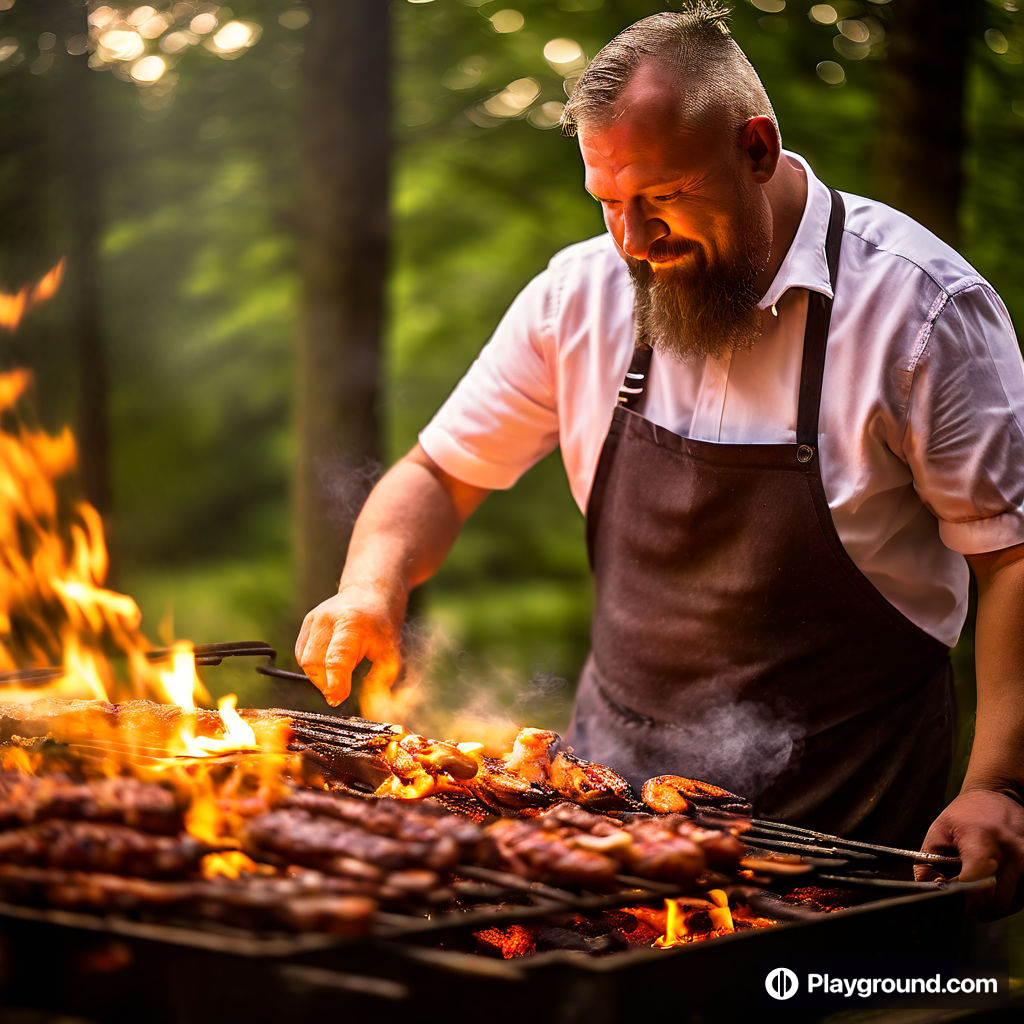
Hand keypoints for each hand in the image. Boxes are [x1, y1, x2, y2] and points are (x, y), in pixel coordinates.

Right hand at [294, 584, 403, 706]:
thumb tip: (373, 706)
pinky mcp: (307, 621)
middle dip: (326, 683)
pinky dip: (314, 665)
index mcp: (352, 624)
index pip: (336, 659)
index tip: (339, 698)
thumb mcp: (390, 652)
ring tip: (339, 672)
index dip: (335, 684)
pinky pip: (302, 652)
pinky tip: (330, 662)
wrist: (370, 594)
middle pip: (314, 663)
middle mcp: (327, 619)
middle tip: (341, 690)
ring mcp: (314, 618)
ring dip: (319, 675)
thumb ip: (380, 679)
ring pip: (304, 660)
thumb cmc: (382, 625)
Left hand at [915, 789, 1023, 918]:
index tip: (951, 895)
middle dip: (975, 904)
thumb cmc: (965, 816)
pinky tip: (994, 882)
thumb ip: (928, 862)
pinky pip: (1021, 900)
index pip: (979, 879)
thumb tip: (926, 887)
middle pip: (995, 901)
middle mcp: (1013, 852)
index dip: (963, 894)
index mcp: (983, 838)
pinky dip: (1005, 898)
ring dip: (990, 903)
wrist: (999, 797)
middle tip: (962, 893)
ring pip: (1009, 905)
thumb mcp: (939, 831)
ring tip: (978, 883)